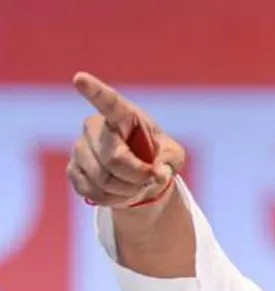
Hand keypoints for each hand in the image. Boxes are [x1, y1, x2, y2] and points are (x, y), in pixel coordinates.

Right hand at [66, 72, 185, 208]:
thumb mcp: (173, 156)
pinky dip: (113, 199)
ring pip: (103, 179)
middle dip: (138, 177)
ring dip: (127, 191)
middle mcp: (95, 126)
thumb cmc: (157, 157)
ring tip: (135, 186)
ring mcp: (80, 148)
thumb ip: (170, 161)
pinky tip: (120, 192)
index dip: (94, 91)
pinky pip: (92, 192)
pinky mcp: (72, 170)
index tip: (79, 78)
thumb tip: (157, 173)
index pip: (109, 102)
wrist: (140, 177)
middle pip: (114, 159)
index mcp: (123, 115)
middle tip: (149, 180)